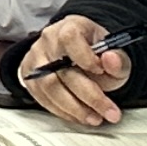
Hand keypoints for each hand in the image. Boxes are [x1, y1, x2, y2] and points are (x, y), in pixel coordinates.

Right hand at [15, 14, 132, 127]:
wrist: (82, 55)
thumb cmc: (97, 54)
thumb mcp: (116, 54)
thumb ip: (118, 60)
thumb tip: (111, 60)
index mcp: (71, 27)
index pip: (69, 38)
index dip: (84, 57)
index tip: (101, 71)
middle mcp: (48, 40)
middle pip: (61, 70)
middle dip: (90, 96)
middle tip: (110, 112)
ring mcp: (35, 57)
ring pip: (48, 87)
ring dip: (74, 108)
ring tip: (95, 118)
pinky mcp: (29, 75)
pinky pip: (41, 97)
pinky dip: (62, 111)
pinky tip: (79, 115)